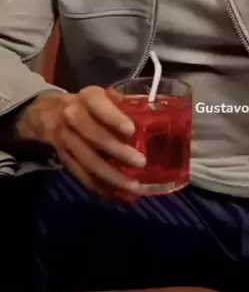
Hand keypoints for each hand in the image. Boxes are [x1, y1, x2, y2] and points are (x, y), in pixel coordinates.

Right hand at [16, 87, 144, 201]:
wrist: (51, 114)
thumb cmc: (88, 104)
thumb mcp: (103, 95)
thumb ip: (124, 103)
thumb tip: (153, 113)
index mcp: (87, 98)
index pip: (98, 106)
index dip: (114, 119)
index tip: (131, 131)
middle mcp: (73, 118)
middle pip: (94, 137)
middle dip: (118, 152)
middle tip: (141, 163)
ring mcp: (67, 141)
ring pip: (89, 162)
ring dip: (112, 178)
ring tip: (134, 187)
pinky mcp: (65, 161)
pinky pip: (83, 177)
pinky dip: (102, 188)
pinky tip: (120, 196)